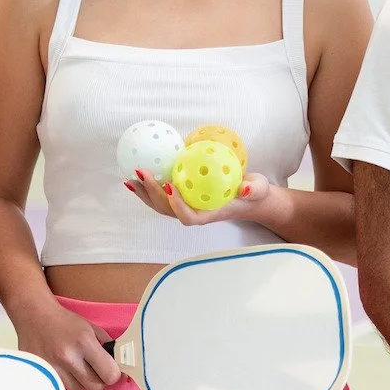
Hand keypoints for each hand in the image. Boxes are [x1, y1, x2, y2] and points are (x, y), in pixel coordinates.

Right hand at [11, 297, 120, 389]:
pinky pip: (64, 388)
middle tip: (94, 369)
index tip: (110, 369)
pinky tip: (64, 369)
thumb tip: (119, 365)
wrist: (33, 315)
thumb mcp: (90, 327)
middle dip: (99, 380)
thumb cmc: (63, 321)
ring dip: (81, 382)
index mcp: (84, 342)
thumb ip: (106, 346)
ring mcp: (53, 367)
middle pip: (95, 387)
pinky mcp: (42, 373)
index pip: (109, 374)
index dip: (113, 374)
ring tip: (76, 367)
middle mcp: (68, 357)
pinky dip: (68, 382)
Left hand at [124, 169, 274, 225]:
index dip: (177, 205)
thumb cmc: (253, 193)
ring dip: (144, 193)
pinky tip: (137, 177)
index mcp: (210, 214)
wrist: (250, 197)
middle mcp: (195, 213)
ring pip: (160, 206)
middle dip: (152, 194)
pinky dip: (148, 188)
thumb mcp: (258, 189)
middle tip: (141, 173)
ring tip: (130, 178)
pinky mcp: (183, 199)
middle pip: (167, 210)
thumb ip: (254, 189)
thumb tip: (245, 188)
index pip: (189, 217)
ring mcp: (187, 207)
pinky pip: (162, 197)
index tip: (170, 186)